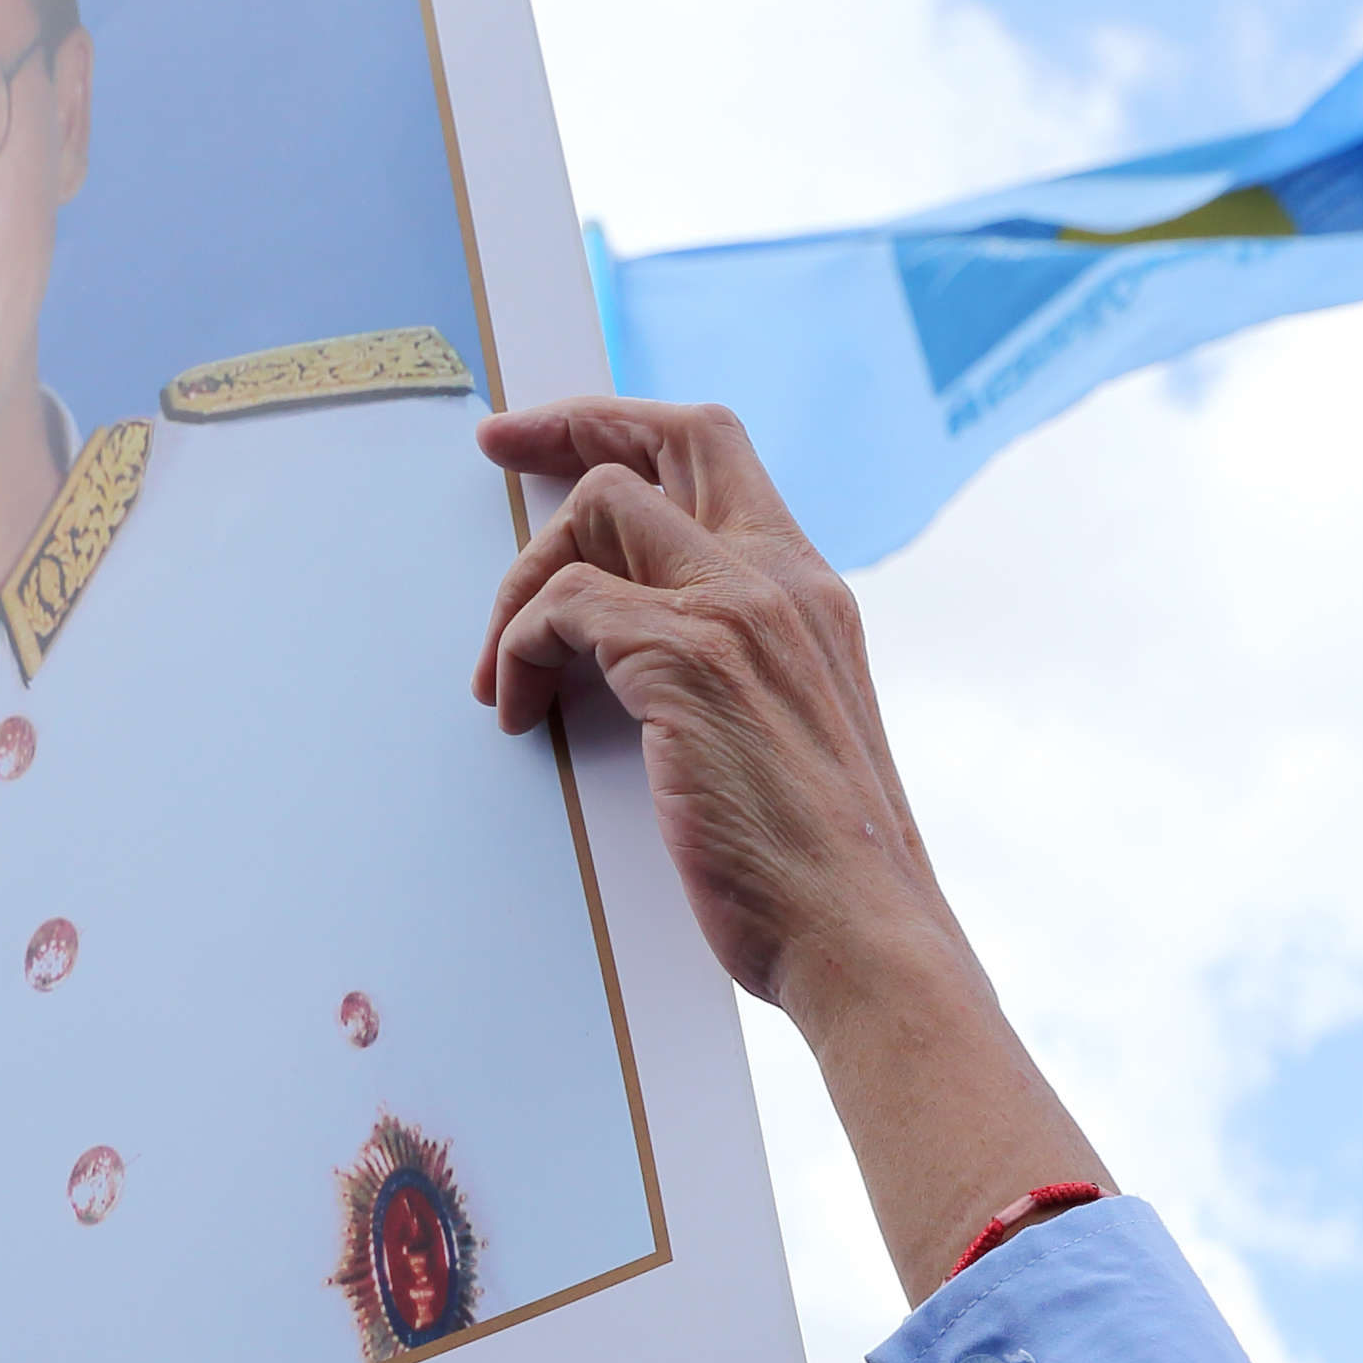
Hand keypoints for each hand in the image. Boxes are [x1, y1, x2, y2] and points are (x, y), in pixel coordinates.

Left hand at [467, 399, 1103, 1298]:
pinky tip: (519, 715)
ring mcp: (736, 612)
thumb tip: (629, 658)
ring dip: (522, 584)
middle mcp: (780, 579)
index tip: (554, 439)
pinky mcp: (686, 664)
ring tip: (500, 672)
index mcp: (809, 591)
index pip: (717, 450)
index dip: (628, 425)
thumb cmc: (823, 872)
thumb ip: (734, 672)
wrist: (866, 937)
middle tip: (495, 446)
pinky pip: (562, 609)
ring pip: (596, 515)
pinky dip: (518, 653)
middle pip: (660, 441)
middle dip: (564, 428)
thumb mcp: (791, 734)